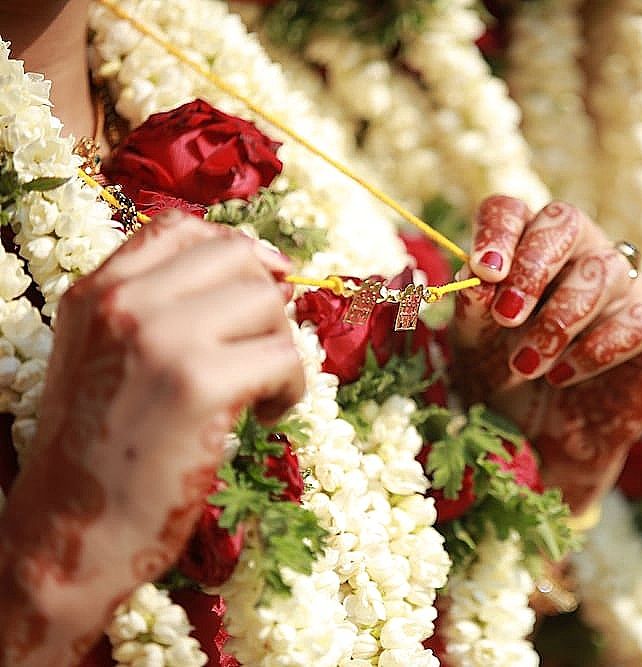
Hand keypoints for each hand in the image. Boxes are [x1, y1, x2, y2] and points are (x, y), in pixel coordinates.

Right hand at [0, 212, 303, 665]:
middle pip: (237, 256)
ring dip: (283, 347)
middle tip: (265, 351)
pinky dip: (292, 388)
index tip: (267, 282)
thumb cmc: (104, 452)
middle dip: (268, 301)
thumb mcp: (109, 360)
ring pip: (267, 301)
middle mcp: (123, 303)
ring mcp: (160, 339)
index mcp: (96, 292)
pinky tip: (268, 417)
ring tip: (265, 393)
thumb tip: (267, 273)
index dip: (238, 249)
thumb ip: (162, 310)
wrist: (74, 534)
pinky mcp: (198, 384)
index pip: (181, 227)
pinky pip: (284, 355)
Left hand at [451, 196, 641, 512]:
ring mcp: (621, 284)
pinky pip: (636, 318)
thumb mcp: (474, 348)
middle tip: (507, 315)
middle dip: (535, 266)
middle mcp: (576, 253)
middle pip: (566, 221)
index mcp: (522, 247)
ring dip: (560, 320)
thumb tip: (476, 276)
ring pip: (603, 270)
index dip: (499, 232)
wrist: (542, 443)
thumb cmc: (502, 381)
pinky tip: (566, 376)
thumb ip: (472, 310)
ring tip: (528, 366)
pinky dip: (597, 349)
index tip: (485, 272)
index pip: (512, 211)